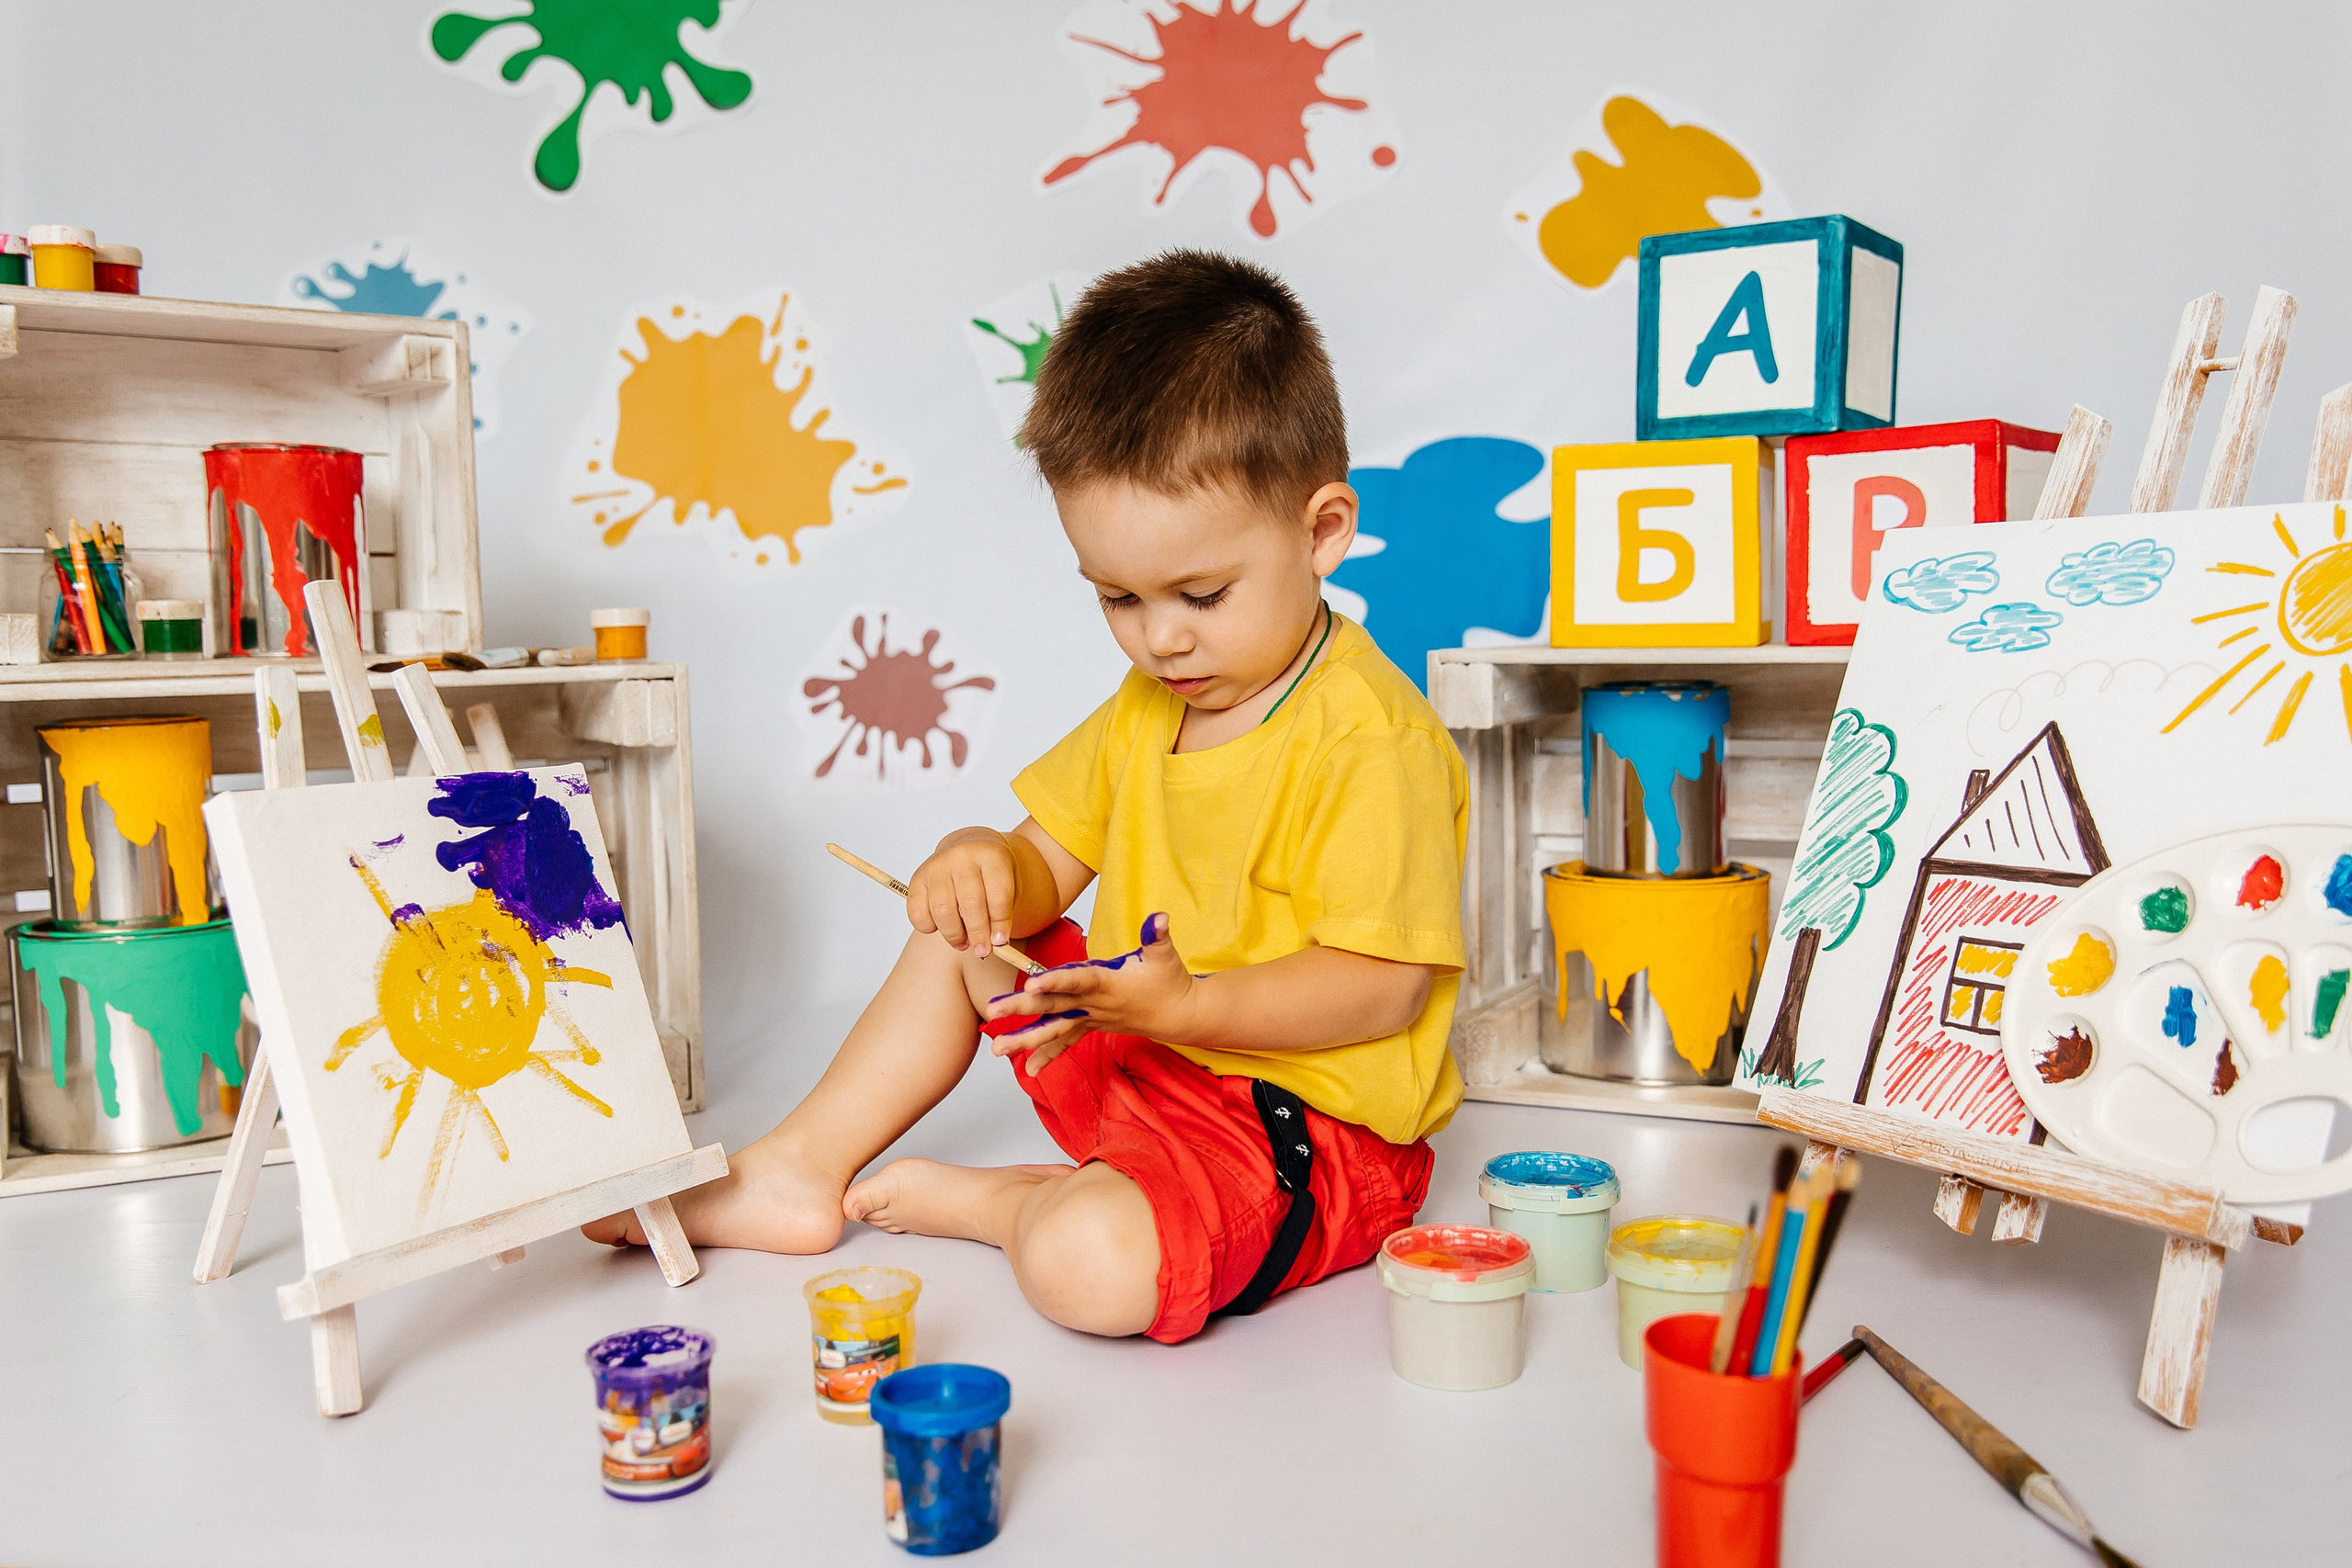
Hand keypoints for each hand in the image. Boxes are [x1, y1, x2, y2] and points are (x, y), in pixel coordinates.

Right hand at [905, 828, 1019, 958]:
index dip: (1000, 923)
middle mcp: (962, 856)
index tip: (1000, 942)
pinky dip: (929, 928)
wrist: (971, 847)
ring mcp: (937, 865)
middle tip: (982, 951)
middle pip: (970, 903)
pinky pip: (918, 913)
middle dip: (978, 934)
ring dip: (954, 935)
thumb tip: (992, 945)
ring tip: (963, 943)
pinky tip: (941, 927)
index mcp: (991, 855)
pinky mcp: (917, 877)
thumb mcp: (1009, 886)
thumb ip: (1003, 915)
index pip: (998, 895)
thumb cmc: (992, 874)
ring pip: (942, 910)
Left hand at [982, 913, 1196, 1074]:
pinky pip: (1066, 1041)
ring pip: (1053, 1029)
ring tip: (996, 1049)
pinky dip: (1047, 1054)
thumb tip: (1159, 917)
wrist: (1178, 1015)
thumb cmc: (1170, 981)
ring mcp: (1091, 1018)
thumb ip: (1156, 936)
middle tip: (990, 1012)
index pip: (1077, 981)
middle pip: (1053, 1006)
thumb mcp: (1165, 956)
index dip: (1055, 982)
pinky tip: (1027, 1069)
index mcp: (1107, 982)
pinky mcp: (1091, 1025)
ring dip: (1024, 1039)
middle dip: (1021, 1009)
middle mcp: (1094, 1003)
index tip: (1031, 984)